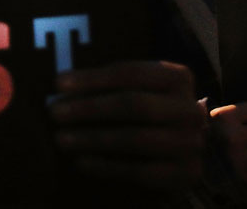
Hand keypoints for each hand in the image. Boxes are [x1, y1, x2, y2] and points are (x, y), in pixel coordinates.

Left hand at [49, 61, 205, 189]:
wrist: (177, 146)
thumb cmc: (142, 108)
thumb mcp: (130, 88)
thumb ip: (102, 85)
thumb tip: (58, 87)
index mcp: (178, 77)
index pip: (130, 73)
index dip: (91, 78)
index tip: (57, 84)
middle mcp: (191, 109)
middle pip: (136, 105)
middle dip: (90, 108)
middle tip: (54, 112)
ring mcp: (192, 143)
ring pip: (138, 140)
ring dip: (94, 139)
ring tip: (61, 139)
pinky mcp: (187, 173)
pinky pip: (142, 172)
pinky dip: (107, 167)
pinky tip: (81, 162)